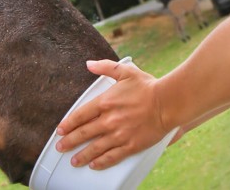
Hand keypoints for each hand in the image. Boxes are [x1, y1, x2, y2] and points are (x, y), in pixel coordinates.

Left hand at [55, 59, 171, 169]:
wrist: (168, 102)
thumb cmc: (148, 86)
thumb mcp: (126, 71)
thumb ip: (105, 67)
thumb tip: (89, 64)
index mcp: (105, 102)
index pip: (80, 115)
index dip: (68, 124)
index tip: (60, 130)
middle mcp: (109, 120)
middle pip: (84, 133)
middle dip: (69, 142)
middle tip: (60, 147)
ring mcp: (119, 134)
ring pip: (95, 148)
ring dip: (82, 155)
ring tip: (73, 161)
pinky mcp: (131, 145)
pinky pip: (112, 156)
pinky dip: (101, 162)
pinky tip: (94, 165)